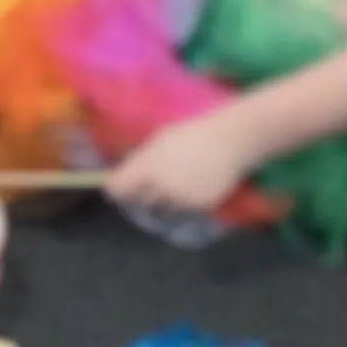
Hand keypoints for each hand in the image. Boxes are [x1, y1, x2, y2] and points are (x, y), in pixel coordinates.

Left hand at [105, 115, 252, 213]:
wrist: (231, 140)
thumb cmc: (192, 134)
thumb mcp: (159, 140)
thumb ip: (140, 159)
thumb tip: (121, 173)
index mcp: (147, 166)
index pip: (118, 189)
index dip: (115, 190)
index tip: (116, 189)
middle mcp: (161, 186)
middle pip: (137, 203)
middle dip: (139, 196)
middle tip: (147, 187)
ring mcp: (180, 198)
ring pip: (160, 210)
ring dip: (161, 203)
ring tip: (173, 186)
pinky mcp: (198, 207)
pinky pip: (183, 211)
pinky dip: (183, 205)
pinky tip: (191, 189)